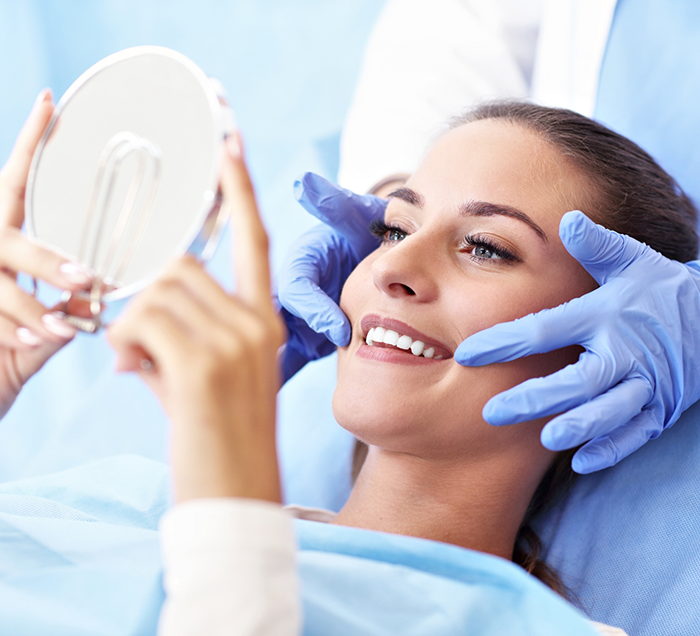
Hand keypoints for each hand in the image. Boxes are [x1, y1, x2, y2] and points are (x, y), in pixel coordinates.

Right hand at [0, 90, 94, 419]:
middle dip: (45, 259)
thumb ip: (59, 315)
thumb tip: (92, 301)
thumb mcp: (33, 338)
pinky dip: (12, 327)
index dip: (29, 145)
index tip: (49, 104)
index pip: (12, 186)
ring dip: (28, 304)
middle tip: (84, 279)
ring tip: (59, 328)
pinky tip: (33, 340)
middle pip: (5, 234)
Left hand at [108, 133, 284, 503]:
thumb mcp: (212, 379)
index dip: (238, 186)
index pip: (253, 238)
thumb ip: (182, 334)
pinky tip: (136, 374)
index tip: (227, 137)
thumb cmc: (219, 440)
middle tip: (139, 348)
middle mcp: (256, 322)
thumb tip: (134, 317)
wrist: (237, 499)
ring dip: (132, 326)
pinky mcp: (204, 363)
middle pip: (179, 265)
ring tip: (141, 369)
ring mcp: (235, 340)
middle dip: (147, 296)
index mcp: (263, 322)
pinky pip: (141, 319)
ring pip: (155, 290)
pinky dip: (124, 344)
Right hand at [276, 173, 384, 380]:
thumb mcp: (354, 219)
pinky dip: (277, 378)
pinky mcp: (302, 339)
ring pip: (272, 343)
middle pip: (275, 318)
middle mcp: (291, 291)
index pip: (297, 286)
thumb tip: (306, 185)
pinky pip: (286, 359)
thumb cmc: (363, 235)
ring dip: (272, 366)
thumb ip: (336, 205)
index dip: (314, 308)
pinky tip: (267, 404)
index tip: (339, 330)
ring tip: (264, 396)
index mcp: (300, 263)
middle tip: (290, 373)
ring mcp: (294, 317)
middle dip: (279, 346)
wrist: (373, 258)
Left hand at [455, 211, 699, 473]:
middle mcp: (625, 351)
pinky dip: (613, 447)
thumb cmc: (661, 288)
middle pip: (579, 379)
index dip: (506, 341)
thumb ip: (597, 246)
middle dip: (537, 397)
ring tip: (547, 439)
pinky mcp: (662, 407)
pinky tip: (582, 462)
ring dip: (581, 426)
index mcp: (605, 315)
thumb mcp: (632, 261)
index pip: (547, 328)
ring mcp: (647, 383)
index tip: (467, 354)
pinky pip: (638, 432)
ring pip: (611, 410)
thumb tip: (568, 219)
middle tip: (493, 412)